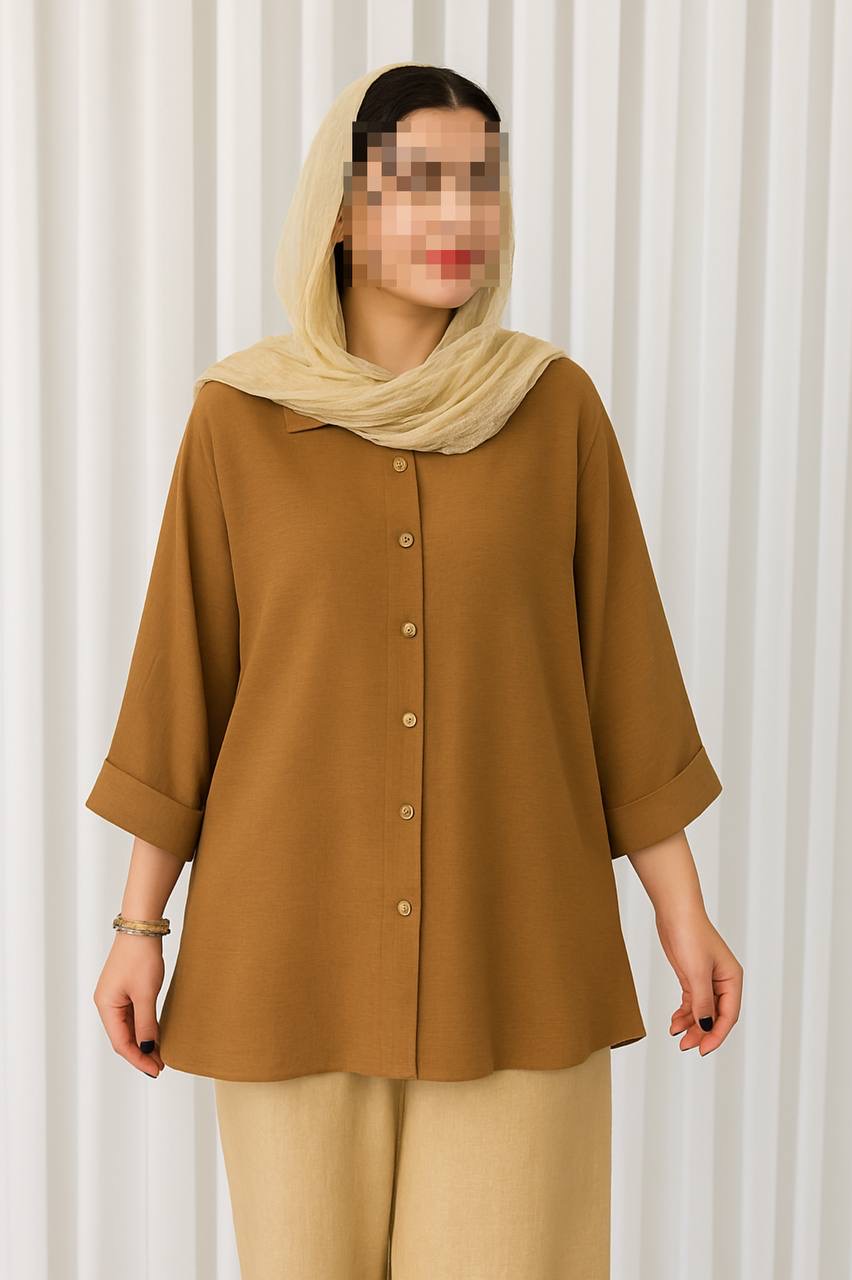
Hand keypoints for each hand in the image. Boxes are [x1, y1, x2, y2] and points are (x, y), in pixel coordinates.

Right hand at [93, 932, 166, 1075]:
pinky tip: (155, 1035)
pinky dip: (143, 1027)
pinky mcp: (125, 989)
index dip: (138, 1059)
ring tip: (160, 1055)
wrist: (141, 927)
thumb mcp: (146, 994)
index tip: (156, 1070)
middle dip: (141, 1053)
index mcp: (106, 1006)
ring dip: (143, 1042)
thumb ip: (146, 1024)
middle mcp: (107, 1003)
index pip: (120, 1042)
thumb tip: (145, 1049)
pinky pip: (132, 1015)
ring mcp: (115, 996)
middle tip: (161, 1066)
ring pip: (128, 1028)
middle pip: (122, 1037)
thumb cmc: (141, 957)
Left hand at [655, 904, 742, 1054]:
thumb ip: (702, 1003)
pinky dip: (684, 1013)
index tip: (703, 1049)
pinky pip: (692, 1002)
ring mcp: (707, 979)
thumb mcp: (696, 972)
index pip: (728, 1015)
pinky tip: (675, 1022)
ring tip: (677, 1036)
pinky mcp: (693, 976)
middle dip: (701, 1033)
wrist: (675, 912)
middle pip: (715, 1016)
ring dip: (691, 1025)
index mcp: (732, 979)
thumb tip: (706, 1029)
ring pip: (702, 1011)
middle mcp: (723, 982)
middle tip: (685, 1047)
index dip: (717, 1035)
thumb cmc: (690, 935)